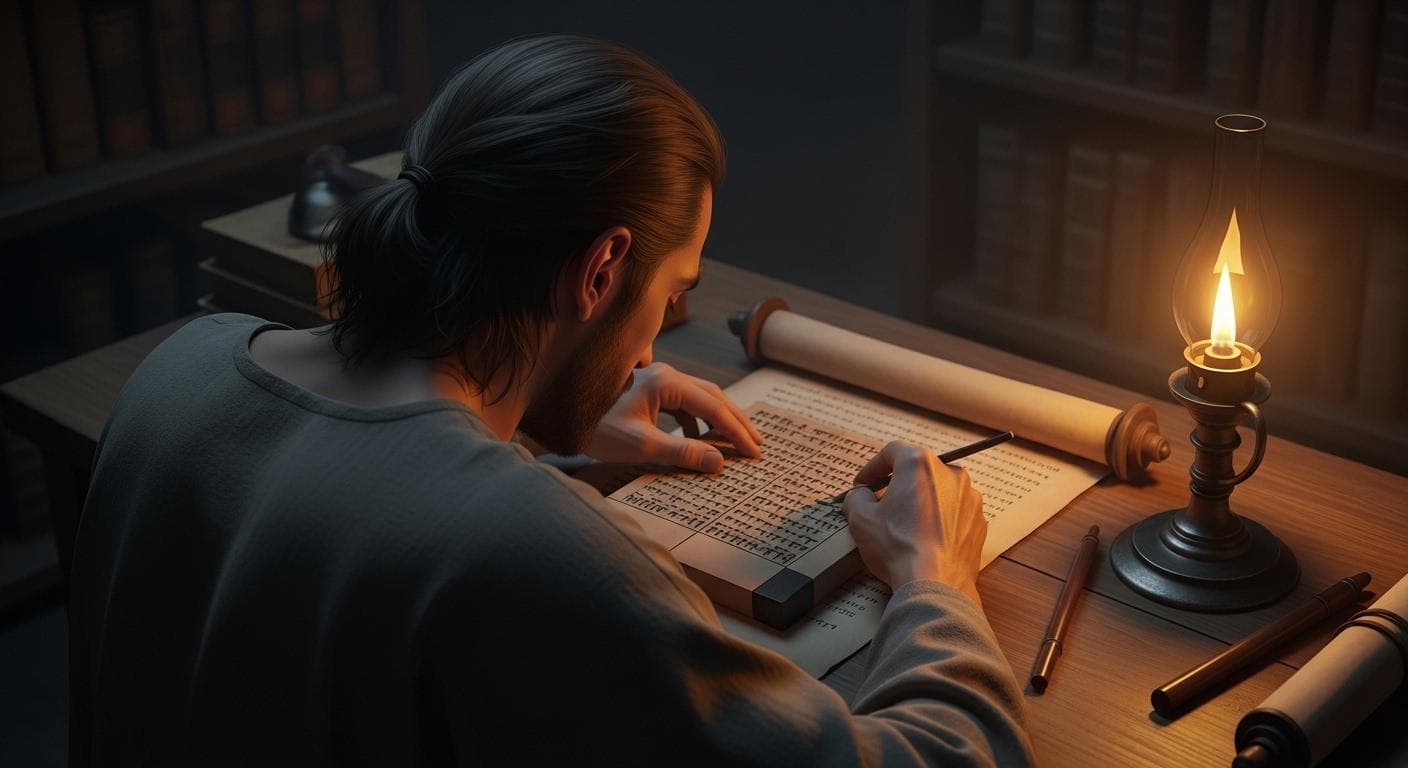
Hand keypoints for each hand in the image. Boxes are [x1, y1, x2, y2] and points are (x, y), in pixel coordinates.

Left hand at [585, 363, 762, 472]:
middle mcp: (666, 376)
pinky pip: (684, 404)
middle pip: (713, 397)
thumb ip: (682, 452)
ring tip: (736, 442)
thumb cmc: (597, 429)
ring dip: (719, 420)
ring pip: (700, 398)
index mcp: (667, 383)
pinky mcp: (649, 391)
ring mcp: (657, 381)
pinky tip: (699, 440)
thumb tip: (719, 461)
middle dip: (736, 421)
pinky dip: (698, 421)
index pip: (713, 407)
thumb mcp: (642, 445)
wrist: (562, 416)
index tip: (754, 452)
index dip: (736, 431)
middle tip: (757, 444)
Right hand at [843, 441, 986, 604]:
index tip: (864, 484)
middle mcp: (951, 473)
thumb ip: (856, 497)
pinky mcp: (979, 521)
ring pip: (939, 491)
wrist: (935, 584)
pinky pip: (955, 512)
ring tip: (905, 526)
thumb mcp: (860, 519)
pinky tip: (926, 539)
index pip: (892, 452)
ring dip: (921, 502)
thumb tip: (860, 495)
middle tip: (882, 504)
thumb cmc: (898, 547)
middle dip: (899, 485)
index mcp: (920, 464)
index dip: (872, 467)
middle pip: (918, 470)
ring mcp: (970, 498)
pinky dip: (940, 520)